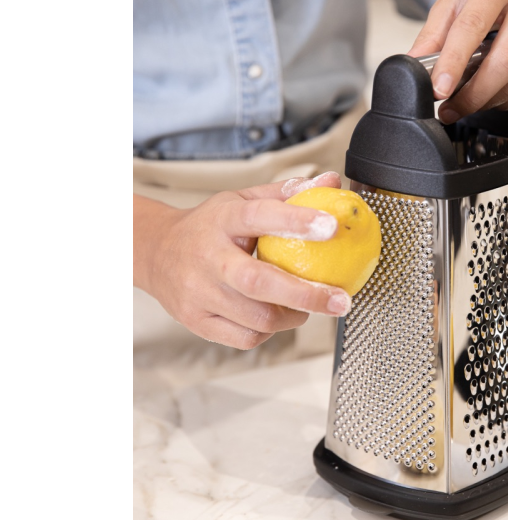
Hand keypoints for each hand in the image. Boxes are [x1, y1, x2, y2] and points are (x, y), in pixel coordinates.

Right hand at [133, 172, 351, 349]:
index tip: (332, 227)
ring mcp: (198, 292)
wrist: (154, 252)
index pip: (259, 216)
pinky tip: (276, 317)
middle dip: (307, 295)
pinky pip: (245, 337)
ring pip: (257, 317)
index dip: (297, 221)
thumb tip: (332, 182)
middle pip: (258, 281)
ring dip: (293, 316)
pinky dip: (270, 331)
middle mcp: (207, 256)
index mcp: (222, 219)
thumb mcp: (242, 200)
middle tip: (341, 300)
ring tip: (307, 306)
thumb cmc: (209, 226)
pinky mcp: (196, 321)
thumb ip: (287, 194)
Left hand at [407, 0, 507, 123]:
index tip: (440, 90)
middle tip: (450, 109)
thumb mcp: (448, 2)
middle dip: (474, 94)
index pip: (474, 27)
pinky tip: (491, 97)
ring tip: (466, 103)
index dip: (454, 63)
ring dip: (489, 101)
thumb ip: (430, 36)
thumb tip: (412, 67)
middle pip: (505, 61)